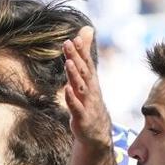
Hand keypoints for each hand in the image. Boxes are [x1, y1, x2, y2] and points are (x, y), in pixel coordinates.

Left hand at [62, 26, 111, 146]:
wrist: (97, 133)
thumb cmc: (89, 103)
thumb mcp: (87, 80)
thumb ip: (84, 56)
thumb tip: (85, 31)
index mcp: (91, 81)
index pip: (87, 63)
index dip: (81, 51)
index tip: (74, 38)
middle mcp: (90, 90)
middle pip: (84, 72)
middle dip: (76, 57)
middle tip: (68, 43)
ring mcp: (87, 104)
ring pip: (81, 87)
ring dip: (75, 75)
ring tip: (68, 62)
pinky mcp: (82, 117)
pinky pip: (76, 107)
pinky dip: (72, 98)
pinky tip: (67, 89)